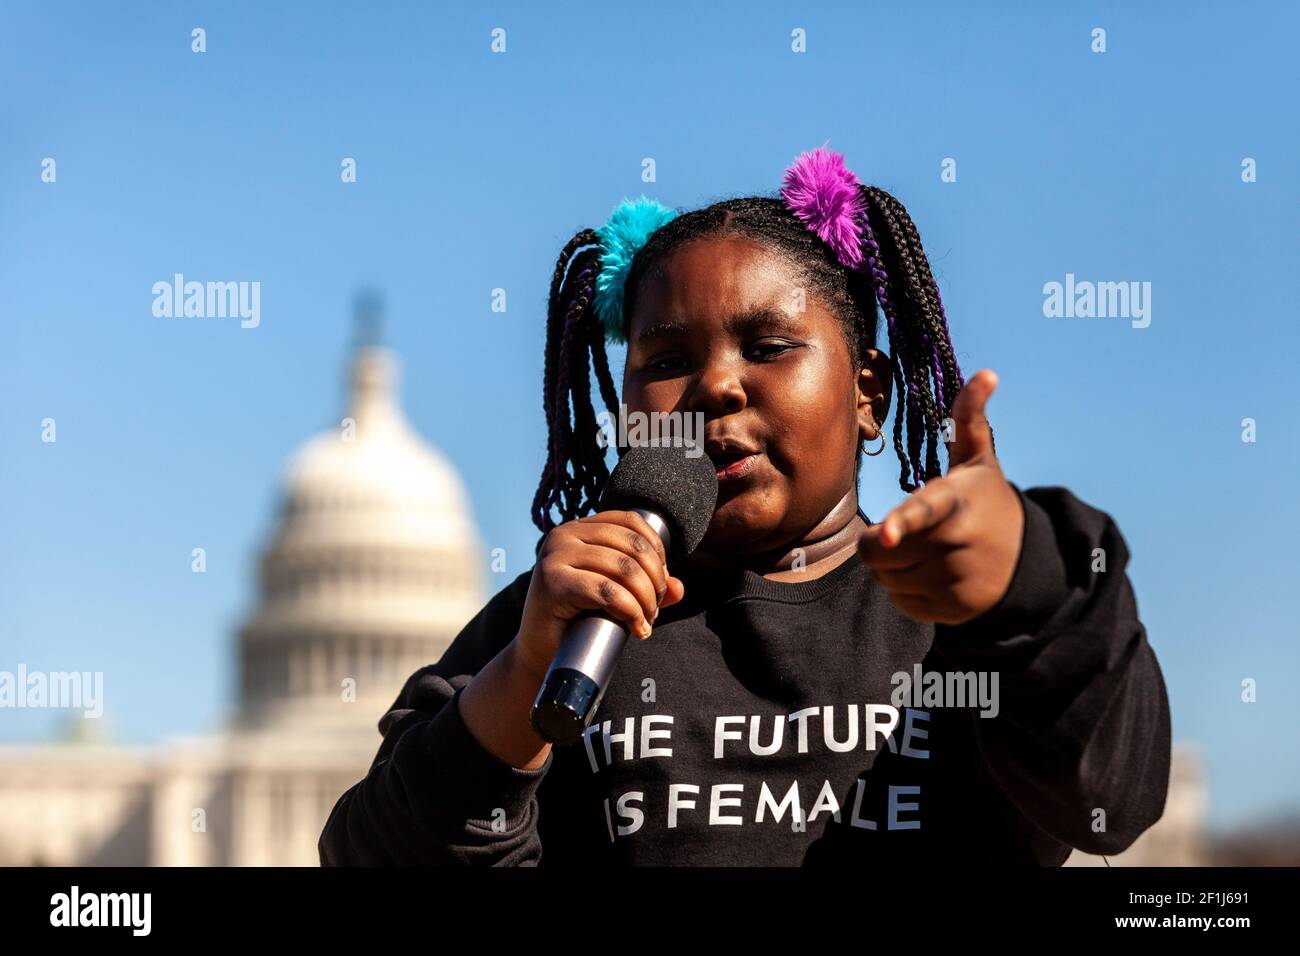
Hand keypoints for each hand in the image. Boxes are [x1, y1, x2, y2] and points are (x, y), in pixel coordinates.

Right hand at [513, 511, 686, 680]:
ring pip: (623, 569)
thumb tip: (679, 588)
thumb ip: (647, 586)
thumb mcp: (616, 596)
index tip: (661, 581)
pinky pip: (606, 591)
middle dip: (654, 580)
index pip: (630, 522)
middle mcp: (564, 535)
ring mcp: (555, 557)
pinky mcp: (553, 584)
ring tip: (645, 621)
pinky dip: (630, 611)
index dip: (656, 549)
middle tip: (655, 609)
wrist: (539, 653)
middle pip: (632, 546)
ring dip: (645, 599)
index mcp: (578, 529)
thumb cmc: (578, 621)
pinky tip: (637, 628)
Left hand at [857, 369, 1023, 624]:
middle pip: (881, 550)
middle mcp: (957, 545)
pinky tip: (931, 573)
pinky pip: (900, 602)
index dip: (902, 522)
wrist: (1024, 560)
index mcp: (956, 503)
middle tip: (904, 528)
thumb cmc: (984, 500)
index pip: (923, 512)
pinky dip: (905, 590)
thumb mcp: (978, 461)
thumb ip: (970, 419)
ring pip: (886, 579)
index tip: (886, 532)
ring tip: (923, 549)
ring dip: (892, 566)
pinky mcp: (950, 611)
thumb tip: (986, 374)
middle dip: (882, 540)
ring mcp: (955, 582)